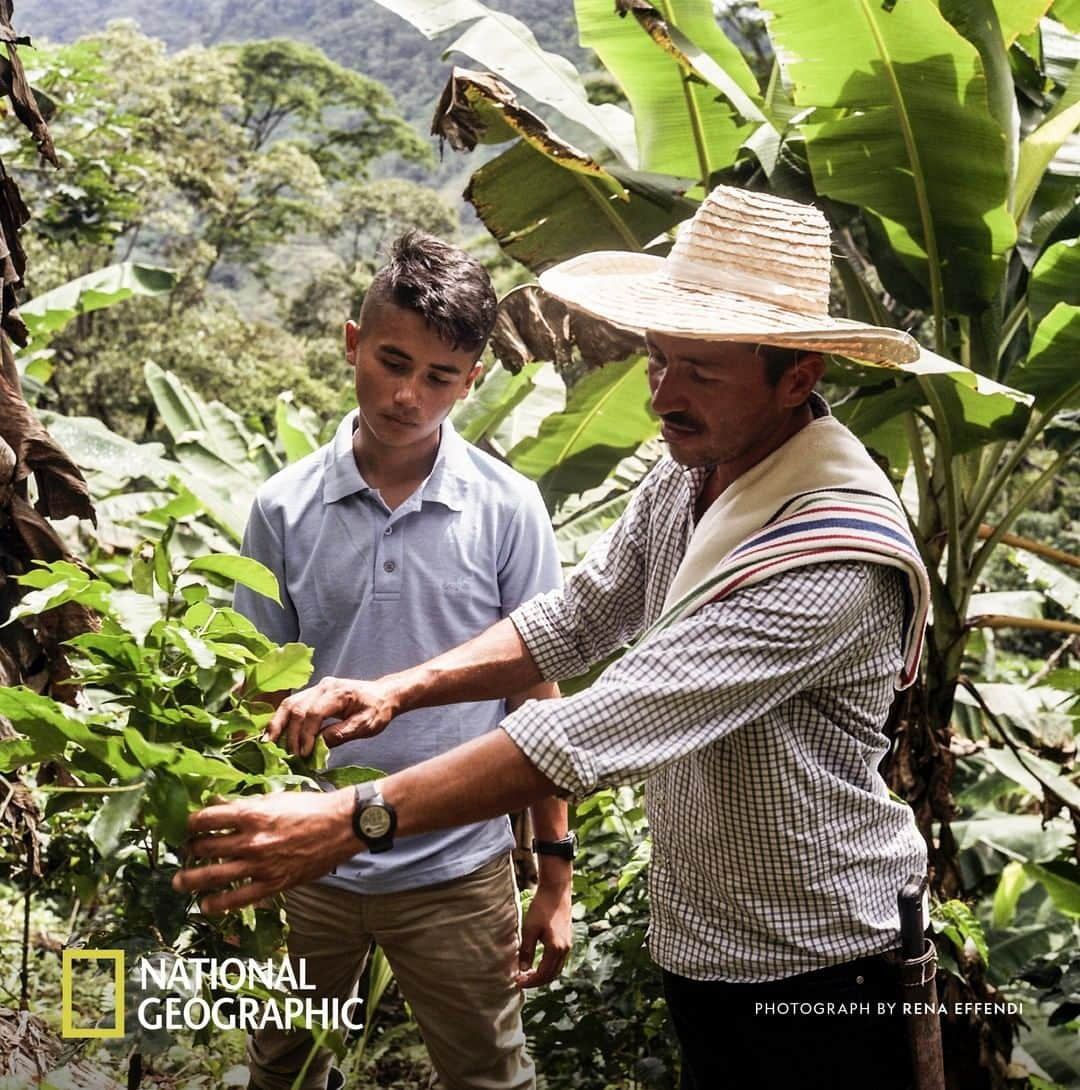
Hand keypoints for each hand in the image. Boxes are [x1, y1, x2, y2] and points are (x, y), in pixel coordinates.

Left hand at [171, 789, 357, 912]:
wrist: (341, 827)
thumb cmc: (310, 808)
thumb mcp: (275, 798)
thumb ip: (245, 805)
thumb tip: (217, 804)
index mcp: (252, 814)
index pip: (206, 819)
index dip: (190, 823)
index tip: (186, 825)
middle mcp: (251, 841)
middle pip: (205, 847)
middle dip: (191, 848)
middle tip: (186, 850)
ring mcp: (260, 865)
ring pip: (213, 875)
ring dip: (191, 879)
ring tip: (179, 881)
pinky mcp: (272, 884)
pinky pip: (238, 898)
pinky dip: (217, 904)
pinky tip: (205, 905)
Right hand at [264, 676, 397, 756]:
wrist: (383, 695)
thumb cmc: (378, 710)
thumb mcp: (367, 725)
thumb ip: (343, 733)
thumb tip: (319, 745)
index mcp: (339, 692)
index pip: (314, 713)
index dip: (306, 735)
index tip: (304, 754)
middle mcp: (324, 687)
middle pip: (297, 708)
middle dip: (291, 734)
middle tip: (290, 756)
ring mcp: (316, 688)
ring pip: (289, 704)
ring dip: (277, 725)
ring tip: (268, 744)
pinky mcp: (312, 694)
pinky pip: (291, 705)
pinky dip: (281, 720)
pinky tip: (274, 734)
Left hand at [515, 874, 572, 987]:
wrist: (556, 890)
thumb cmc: (542, 907)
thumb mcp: (529, 929)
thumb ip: (526, 951)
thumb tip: (522, 969)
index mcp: (555, 948)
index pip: (543, 974)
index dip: (530, 981)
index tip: (517, 982)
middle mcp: (565, 949)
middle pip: (551, 975)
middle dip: (536, 981)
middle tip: (521, 980)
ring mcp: (568, 944)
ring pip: (556, 968)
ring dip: (543, 974)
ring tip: (528, 973)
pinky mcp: (567, 939)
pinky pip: (559, 960)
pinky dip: (549, 966)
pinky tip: (538, 961)